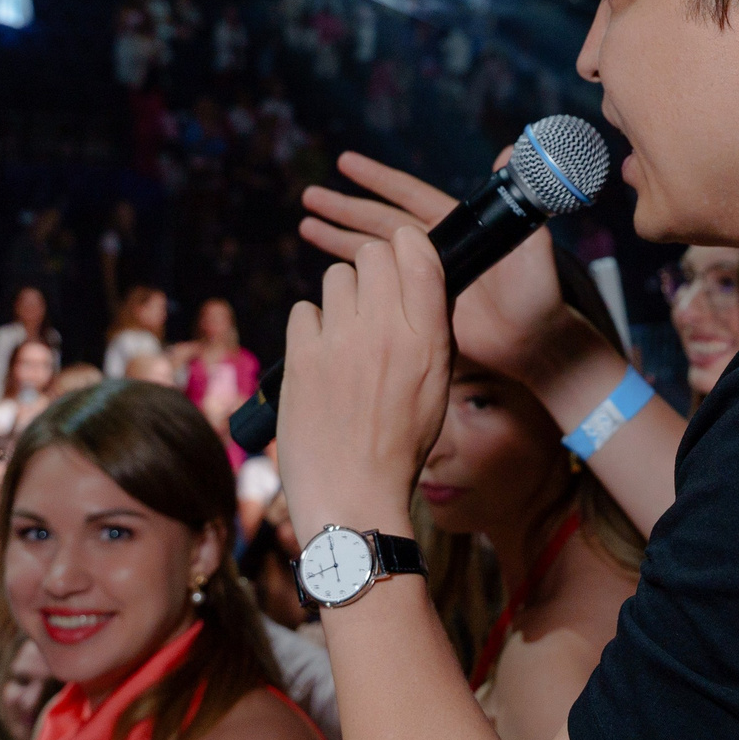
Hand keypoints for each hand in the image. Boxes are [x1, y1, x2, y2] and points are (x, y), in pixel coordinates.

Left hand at [276, 228, 451, 538]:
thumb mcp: (437, 384)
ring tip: (344, 335)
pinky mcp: (301, 357)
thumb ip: (431, 330)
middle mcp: (386, 332)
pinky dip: (310, 328)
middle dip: (371, 268)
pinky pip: (303, 310)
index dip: (406, 246)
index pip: (417, 252)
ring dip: (340, 297)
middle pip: (372, 253)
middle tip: (370, 301)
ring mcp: (340, 343)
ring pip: (336, 277)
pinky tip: (319, 357)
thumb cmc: (399, 444)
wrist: (353, 493)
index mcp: (427, 339)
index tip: (401, 255)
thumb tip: (420, 282)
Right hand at [301, 150, 605, 388]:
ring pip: (373, 249)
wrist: (533, 341)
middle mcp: (435, 247)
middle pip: (379, 220)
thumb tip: (512, 149)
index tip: (345, 163)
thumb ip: (520, 197)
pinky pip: (378, 285)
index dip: (377, 179)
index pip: (408, 195)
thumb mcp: (531, 241)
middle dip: (345, 207)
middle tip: (310, 196)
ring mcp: (424, 276)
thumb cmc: (538, 291)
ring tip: (306, 224)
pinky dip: (352, 275)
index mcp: (456, 226)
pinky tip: (328, 270)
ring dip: (340, 236)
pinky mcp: (418, 304)